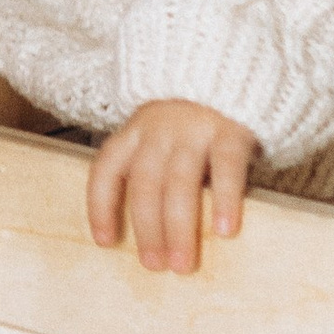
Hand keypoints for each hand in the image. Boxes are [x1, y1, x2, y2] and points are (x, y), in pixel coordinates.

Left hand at [86, 101, 257, 273]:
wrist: (232, 67)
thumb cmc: (191, 120)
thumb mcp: (160, 135)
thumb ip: (153, 169)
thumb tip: (152, 234)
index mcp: (135, 132)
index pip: (107, 168)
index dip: (101, 206)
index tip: (104, 242)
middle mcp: (159, 130)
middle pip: (145, 183)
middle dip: (147, 229)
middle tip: (154, 265)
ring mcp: (195, 128)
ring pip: (180, 181)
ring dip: (179, 227)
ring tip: (183, 263)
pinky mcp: (232, 129)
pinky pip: (226, 166)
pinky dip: (224, 199)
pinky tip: (225, 230)